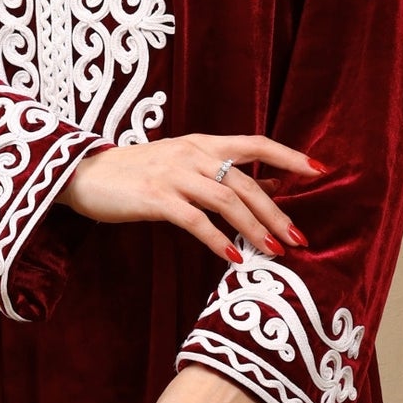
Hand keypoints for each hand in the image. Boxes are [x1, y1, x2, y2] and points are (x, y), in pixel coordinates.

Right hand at [62, 132, 324, 261]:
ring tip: (275, 253)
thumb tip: (268, 190)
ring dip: (255, 229)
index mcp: (202, 143)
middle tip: (299, 238)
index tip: (320, 170)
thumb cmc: (134, 174)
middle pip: (247, 182)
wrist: (82, 174)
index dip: (289, 156)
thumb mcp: (181, 165)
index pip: (256, 143)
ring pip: (227, 202)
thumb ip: (219, 174)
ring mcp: (174, 175)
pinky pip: (196, 222)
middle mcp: (192, 154)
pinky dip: (219, 242)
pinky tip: (234, 259)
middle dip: (277, 212)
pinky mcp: (156, 198)